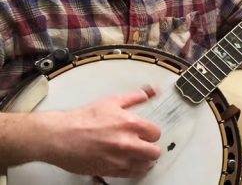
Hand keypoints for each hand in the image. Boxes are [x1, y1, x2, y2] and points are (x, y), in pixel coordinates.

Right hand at [38, 88, 161, 177]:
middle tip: (145, 145)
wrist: (59, 136)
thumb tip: (151, 92)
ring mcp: (118, 159)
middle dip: (151, 148)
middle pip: (154, 152)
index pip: (156, 133)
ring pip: (145, 165)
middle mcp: (126, 143)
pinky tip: (129, 163)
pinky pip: (131, 174)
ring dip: (144, 160)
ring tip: (138, 155)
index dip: (151, 133)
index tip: (147, 133)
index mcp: (129, 124)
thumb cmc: (82, 119)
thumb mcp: (111, 101)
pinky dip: (133, 169)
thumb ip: (135, 97)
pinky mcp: (110, 171)